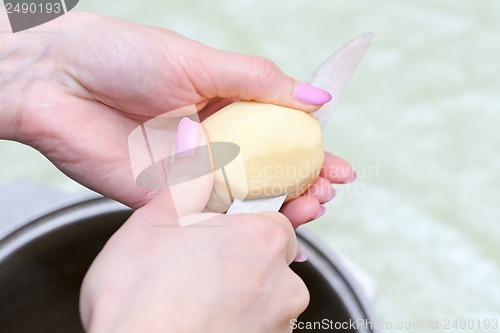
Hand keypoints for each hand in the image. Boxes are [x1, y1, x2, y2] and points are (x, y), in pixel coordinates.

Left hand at [0, 11, 354, 225]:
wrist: (56, 80)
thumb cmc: (124, 55)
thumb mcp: (202, 61)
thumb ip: (261, 83)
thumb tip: (319, 100)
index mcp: (226, 107)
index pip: (282, 135)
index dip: (314, 153)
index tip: (341, 169)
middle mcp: (214, 142)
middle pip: (270, 173)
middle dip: (304, 186)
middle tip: (324, 194)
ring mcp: (192, 173)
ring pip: (245, 200)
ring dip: (280, 210)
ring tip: (308, 211)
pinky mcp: (166, 201)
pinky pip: (209, 222)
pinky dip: (239, 234)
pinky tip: (269, 239)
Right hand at [80, 139, 308, 331]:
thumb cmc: (140, 297)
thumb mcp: (157, 218)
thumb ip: (187, 175)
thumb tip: (194, 133)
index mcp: (264, 238)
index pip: (274, 216)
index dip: (243, 221)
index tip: (222, 231)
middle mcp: (284, 283)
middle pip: (269, 256)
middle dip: (239, 257)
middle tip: (198, 265)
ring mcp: (279, 323)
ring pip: (264, 294)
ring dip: (239, 291)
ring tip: (194, 296)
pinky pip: (258, 324)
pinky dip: (237, 321)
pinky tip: (202, 320)